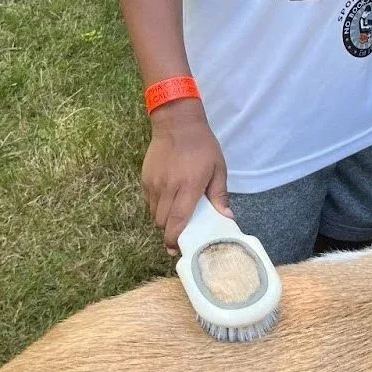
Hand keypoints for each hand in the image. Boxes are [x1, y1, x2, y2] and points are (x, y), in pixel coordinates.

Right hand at [143, 100, 230, 254]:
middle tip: (179, 231)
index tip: (177, 249)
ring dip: (163, 219)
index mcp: (189, 186)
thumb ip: (220, 194)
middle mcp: (168, 187)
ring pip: (153, 214)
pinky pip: (148, 201)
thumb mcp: (218, 167)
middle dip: (169, 231)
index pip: (178, 221)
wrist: (177, 122)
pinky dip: (156, 206)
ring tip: (174, 214)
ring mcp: (154, 183)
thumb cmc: (202, 145)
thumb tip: (227, 217)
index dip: (175, 239)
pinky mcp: (145, 179)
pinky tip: (167, 199)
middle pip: (162, 222)